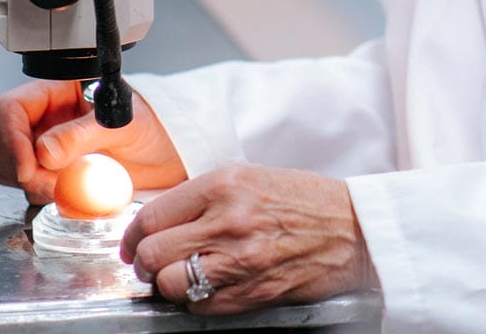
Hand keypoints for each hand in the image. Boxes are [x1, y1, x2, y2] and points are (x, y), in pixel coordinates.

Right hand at [0, 80, 186, 203]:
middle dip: (16, 165)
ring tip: (64, 186)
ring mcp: (44, 148)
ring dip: (27, 183)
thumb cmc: (150, 124)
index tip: (28, 166)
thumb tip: (45, 151)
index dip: (10, 137)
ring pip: (6, 167)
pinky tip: (66, 194)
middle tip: (48, 182)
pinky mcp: (50, 175)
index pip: (9, 108)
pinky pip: (26, 188)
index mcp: (57, 92)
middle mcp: (44, 119)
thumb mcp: (122, 124)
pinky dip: (38, 196)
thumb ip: (83, 134)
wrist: (167, 153)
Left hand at [120, 164, 377, 312]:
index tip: (133, 242)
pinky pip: (199, 306)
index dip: (133, 235)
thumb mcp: (251, 178)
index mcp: (225, 184)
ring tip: (181, 276)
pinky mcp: (249, 293)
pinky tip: (209, 286)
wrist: (351, 228)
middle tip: (152, 262)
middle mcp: (227, 220)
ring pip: (169, 284)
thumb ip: (204, 197)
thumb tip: (158, 220)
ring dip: (167, 284)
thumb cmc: (304, 200)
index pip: (153, 215)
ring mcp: (238, 260)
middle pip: (153, 252)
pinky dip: (194, 301)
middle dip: (145, 262)